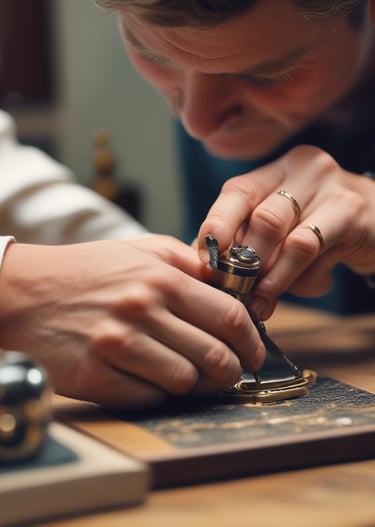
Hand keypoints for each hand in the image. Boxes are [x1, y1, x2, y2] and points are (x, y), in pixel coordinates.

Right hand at [0, 235, 264, 408]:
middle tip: (229, 371)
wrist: (27, 293)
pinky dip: (158, 393)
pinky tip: (152, 378)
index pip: (230, 317)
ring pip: (185, 382)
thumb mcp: (141, 249)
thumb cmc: (88, 270)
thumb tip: (227, 283)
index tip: (254, 352)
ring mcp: (117, 347)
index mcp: (161, 279)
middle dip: (232, 370)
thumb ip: (187, 262)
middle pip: (215, 356)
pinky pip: (148, 398)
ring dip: (196, 384)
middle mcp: (142, 311)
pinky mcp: (96, 378)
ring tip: (190, 375)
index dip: (252, 341)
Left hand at [198, 145, 374, 319]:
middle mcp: (300, 169)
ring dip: (266, 274)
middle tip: (233, 290)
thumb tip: (207, 276)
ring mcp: (328, 185)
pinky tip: (297, 287)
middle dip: (242, 260)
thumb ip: (249, 246)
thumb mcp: (282, 234)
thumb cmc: (320, 232)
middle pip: (258, 216)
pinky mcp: (351, 210)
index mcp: (275, 172)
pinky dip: (295, 275)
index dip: (215, 228)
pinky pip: (309, 246)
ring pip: (280, 232)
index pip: (235, 192)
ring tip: (259, 299)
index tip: (205, 263)